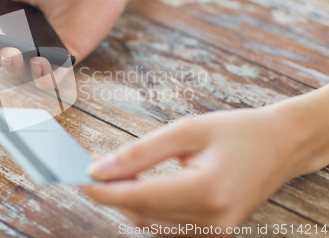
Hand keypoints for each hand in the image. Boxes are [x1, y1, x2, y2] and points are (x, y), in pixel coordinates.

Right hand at [0, 0, 126, 88]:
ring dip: (15, 69)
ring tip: (14, 54)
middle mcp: (23, 42)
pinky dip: (45, 76)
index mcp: (6, 23)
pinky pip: (52, 78)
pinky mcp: (67, 60)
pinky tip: (41, 63)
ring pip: (23, 73)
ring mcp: (45, 53)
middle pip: (1, 61)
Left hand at [81, 102, 327, 235]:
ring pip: (151, 224)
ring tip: (112, 175)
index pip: (139, 197)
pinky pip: (167, 226)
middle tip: (91, 169)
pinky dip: (147, 208)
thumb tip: (100, 168)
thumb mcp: (186, 131)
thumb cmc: (235, 131)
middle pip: (141, 213)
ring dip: (127, 201)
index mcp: (205, 191)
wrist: (280, 145)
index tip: (77, 179)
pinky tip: (139, 187)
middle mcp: (210, 220)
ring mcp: (214, 232)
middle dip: (111, 193)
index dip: (104, 191)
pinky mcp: (214, 233)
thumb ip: (140, 152)